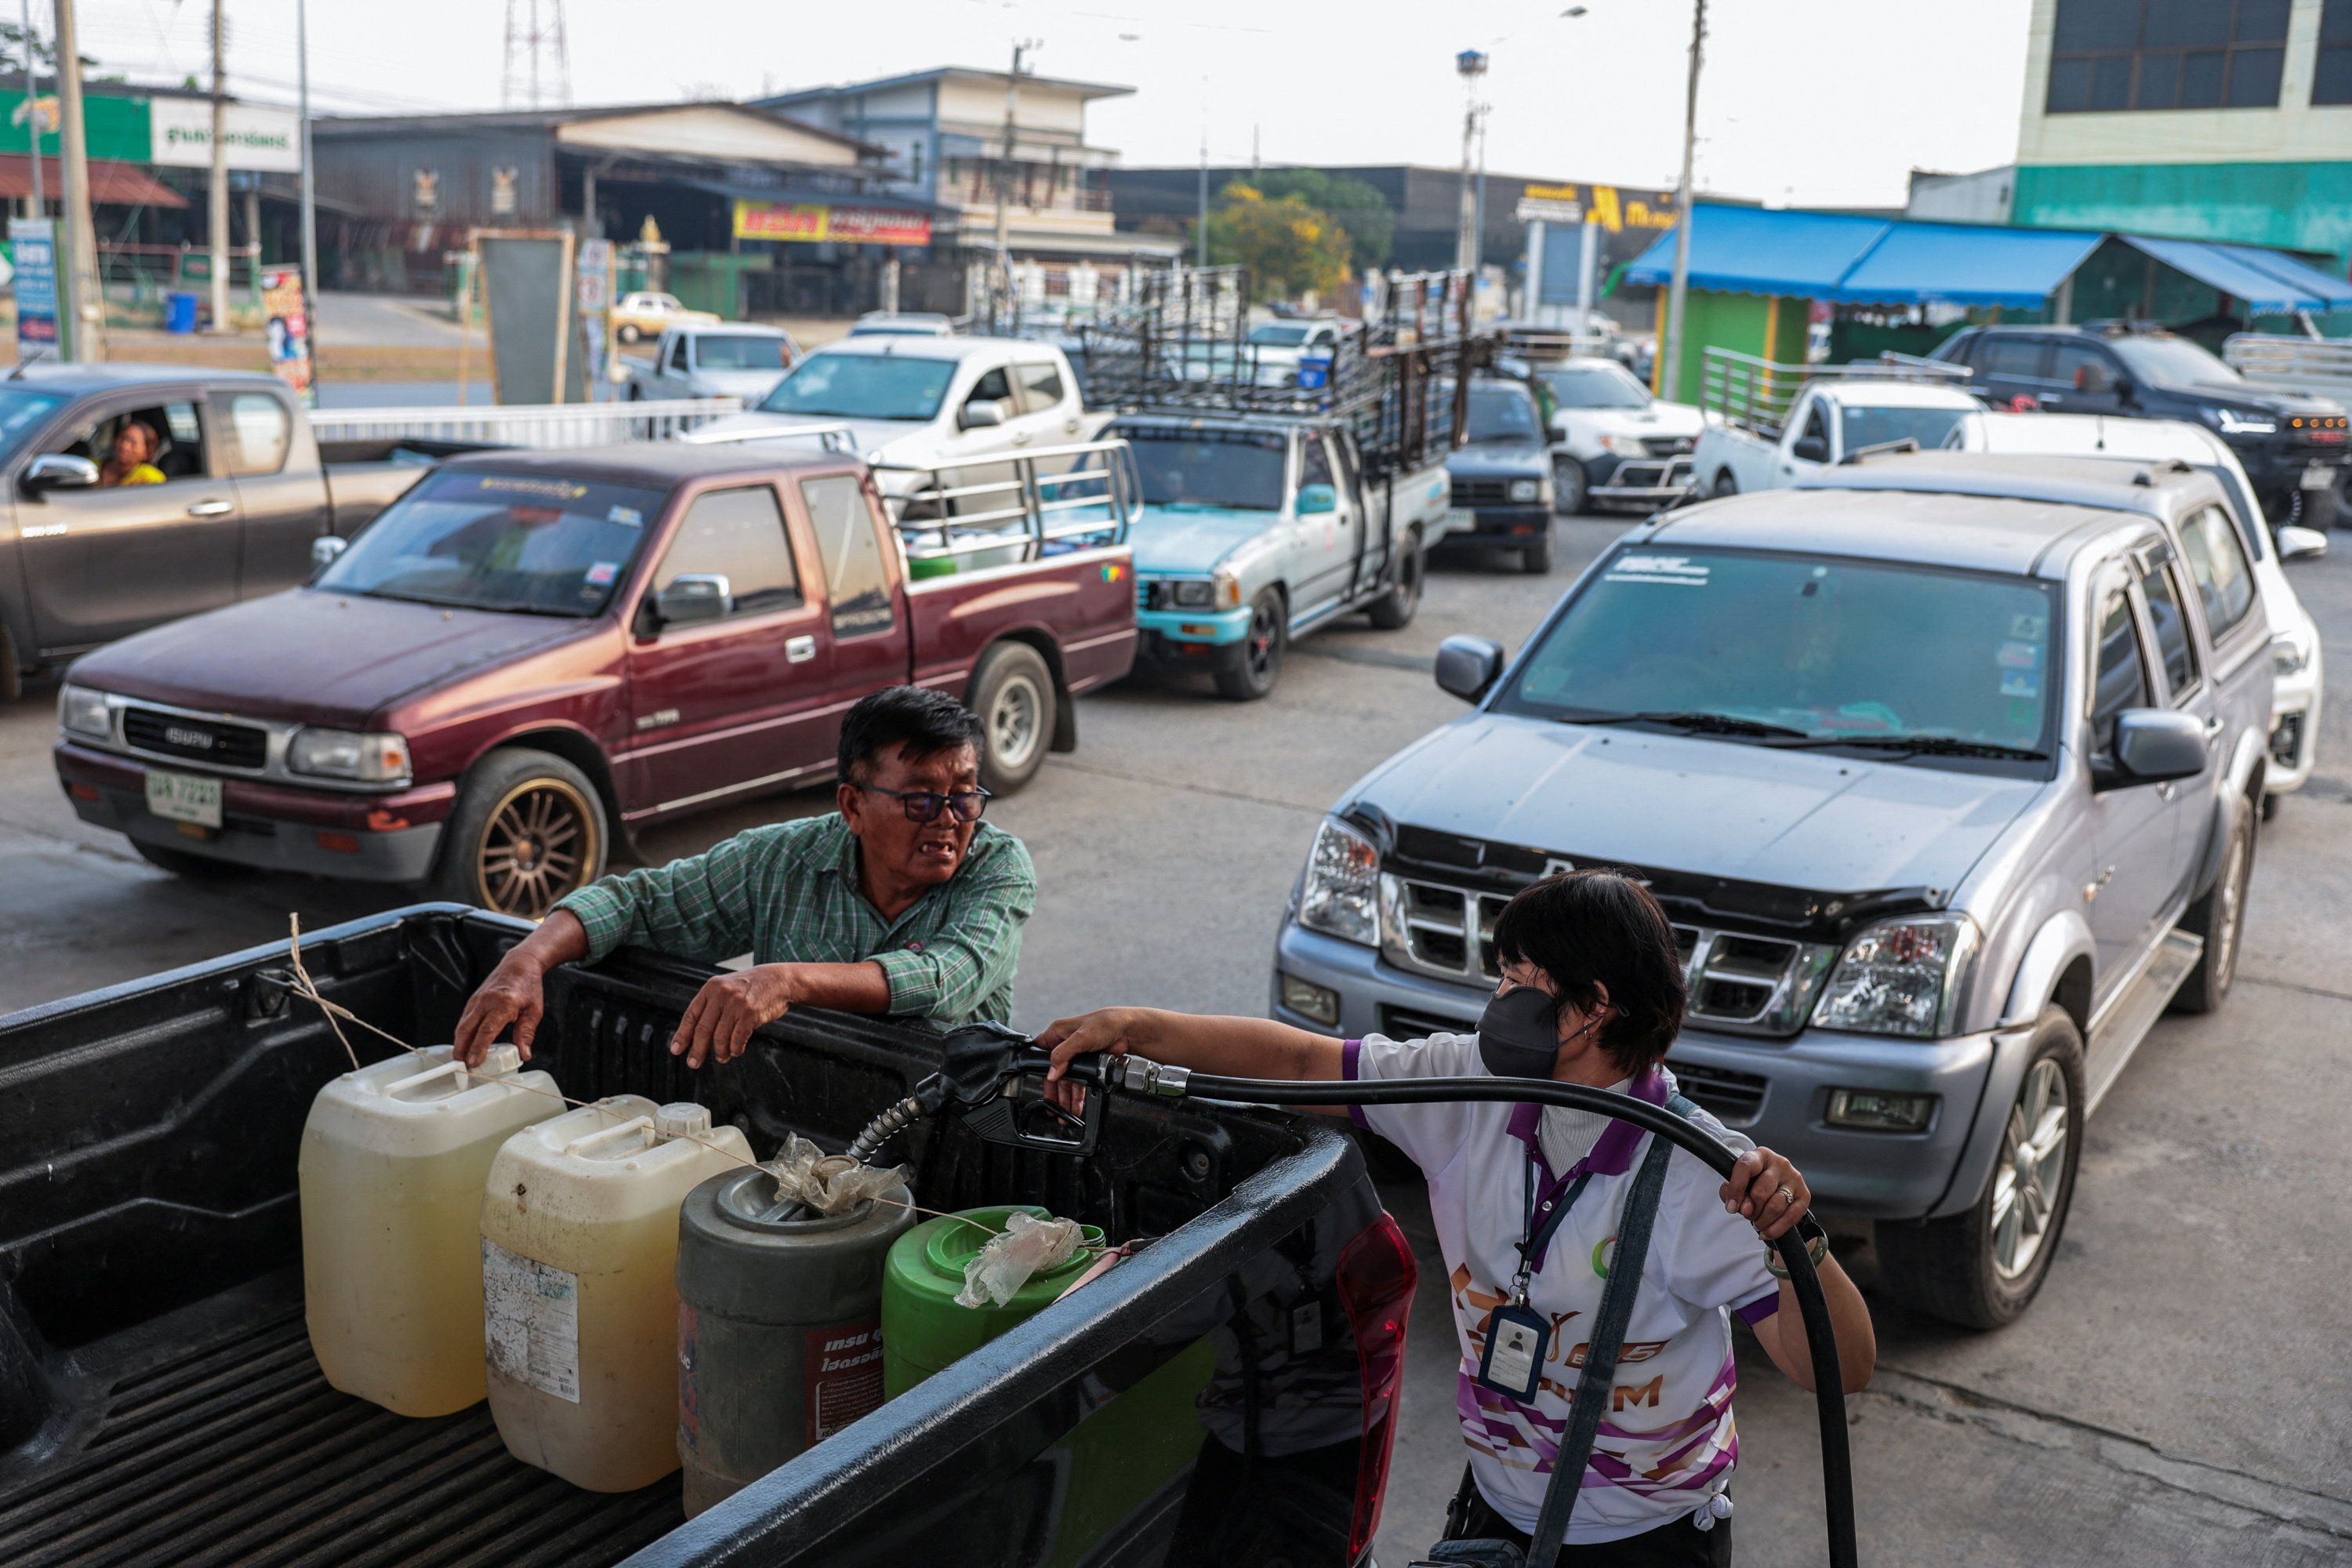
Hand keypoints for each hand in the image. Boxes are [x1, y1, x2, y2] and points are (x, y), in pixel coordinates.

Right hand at [453, 949, 547, 1066]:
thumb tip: (524, 1054)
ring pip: (462, 1025)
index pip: (486, 1030)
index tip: (473, 1063)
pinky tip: (465, 1045)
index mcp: (503, 1004)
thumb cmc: (529, 986)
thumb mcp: (534, 1011)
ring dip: (459, 1044)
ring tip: (462, 1060)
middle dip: (461, 1050)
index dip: (478, 1048)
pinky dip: (462, 1034)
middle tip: (462, 1067)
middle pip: (466, 1030)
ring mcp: (476, 1000)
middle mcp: (486, 1001)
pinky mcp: (472, 1000)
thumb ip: (526, 1033)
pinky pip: (464, 1020)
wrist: (519, 964)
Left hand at [670, 964, 798, 1067]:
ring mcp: (736, 1004)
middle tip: (693, 1063)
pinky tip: (734, 1051)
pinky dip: (735, 1049)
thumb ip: (712, 1005)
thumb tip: (696, 1033)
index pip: (691, 1015)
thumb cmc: (751, 987)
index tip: (676, 1050)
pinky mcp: (751, 1014)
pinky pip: (737, 1039)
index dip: (682, 1035)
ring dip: (720, 1051)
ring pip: (720, 1037)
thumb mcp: (727, 988)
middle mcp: (722, 995)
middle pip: (703, 1029)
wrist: (779, 980)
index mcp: (711, 988)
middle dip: (697, 1050)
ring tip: (722, 1057)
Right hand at [1037, 1007, 1155, 1116]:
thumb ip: (1063, 1054)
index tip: (1041, 1086)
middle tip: (1052, 1107)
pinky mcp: (1088, 1064)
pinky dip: (1077, 1095)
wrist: (1129, 1030)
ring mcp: (1077, 1056)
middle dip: (1054, 1091)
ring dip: (1066, 1097)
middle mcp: (1065, 1044)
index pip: (1040, 1053)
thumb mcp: (1081, 1037)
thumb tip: (1052, 1073)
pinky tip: (1077, 1105)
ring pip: (1067, 1080)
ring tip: (1065, 1111)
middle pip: (1054, 1073)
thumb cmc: (1106, 1023)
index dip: (1038, 1069)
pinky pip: (1079, 1083)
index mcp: (1058, 1033)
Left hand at [1721, 1146, 1809, 1241]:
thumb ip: (1732, 1193)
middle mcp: (1780, 1164)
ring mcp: (1794, 1179)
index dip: (1736, 1189)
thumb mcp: (1738, 1183)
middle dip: (1751, 1210)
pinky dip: (1776, 1229)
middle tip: (1747, 1215)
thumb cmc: (1753, 1183)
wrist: (1775, 1185)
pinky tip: (1766, 1233)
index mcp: (1760, 1155)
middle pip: (1761, 1191)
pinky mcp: (1804, 1195)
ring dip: (1762, 1221)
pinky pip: (1791, 1217)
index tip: (1731, 1208)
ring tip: (1757, 1224)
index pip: (1746, 1167)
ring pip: (1776, 1206)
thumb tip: (1739, 1206)